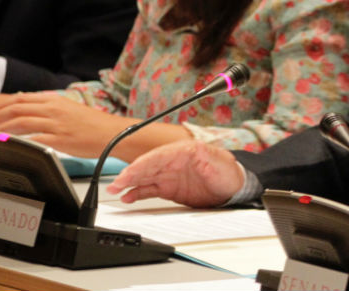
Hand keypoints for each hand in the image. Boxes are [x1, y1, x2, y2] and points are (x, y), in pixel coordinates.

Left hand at [0, 92, 131, 157]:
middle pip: (18, 110)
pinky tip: (11, 144)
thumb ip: (52, 109)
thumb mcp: (71, 109)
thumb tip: (33, 112)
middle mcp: (54, 110)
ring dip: (4, 128)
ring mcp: (56, 124)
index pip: (23, 99)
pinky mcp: (59, 139)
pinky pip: (33, 139)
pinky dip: (19, 141)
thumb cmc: (95, 124)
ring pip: (21, 123)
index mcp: (56, 101)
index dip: (4, 105)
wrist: (113, 134)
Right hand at [106, 139, 241, 207]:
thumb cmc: (229, 172)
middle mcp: (173, 161)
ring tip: (115, 190)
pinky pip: (149, 189)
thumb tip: (195, 150)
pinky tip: (127, 197)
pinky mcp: (169, 188)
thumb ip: (206, 157)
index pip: (158, 156)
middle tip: (115, 184)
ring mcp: (170, 175)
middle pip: (147, 166)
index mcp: (183, 151)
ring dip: (129, 183)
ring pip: (145, 177)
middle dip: (130, 174)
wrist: (234, 188)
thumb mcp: (220, 162)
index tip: (129, 173)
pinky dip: (137, 193)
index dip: (142, 164)